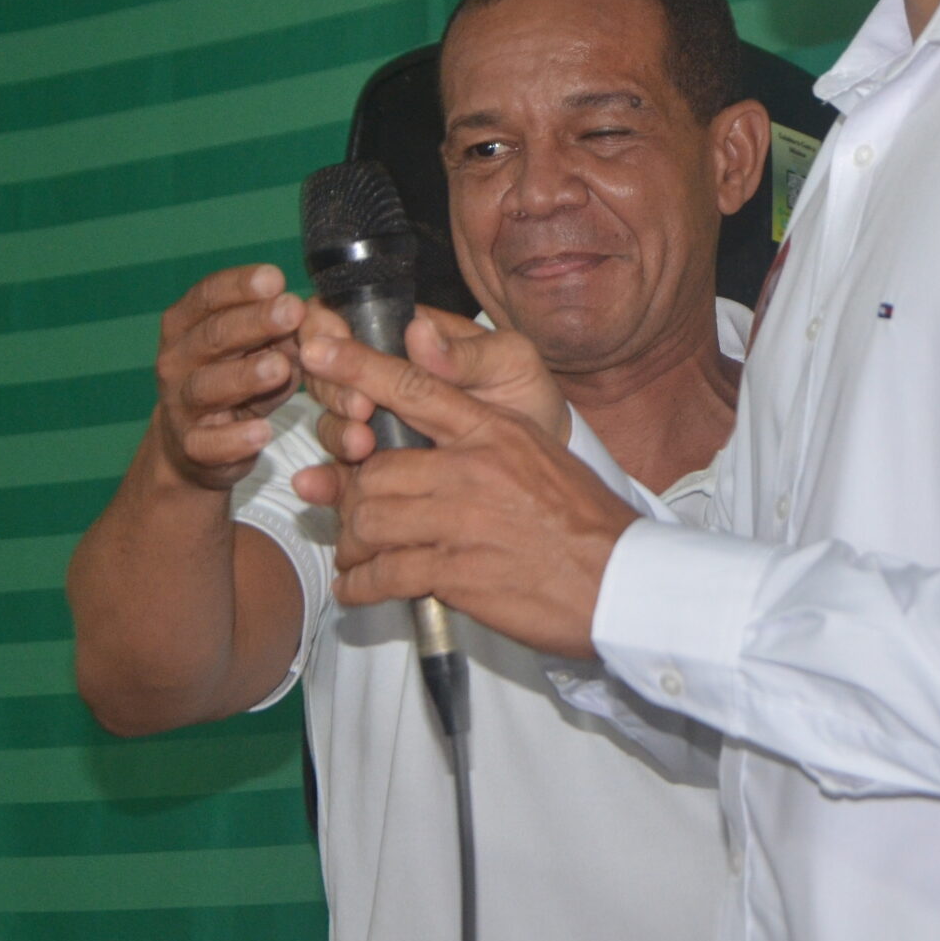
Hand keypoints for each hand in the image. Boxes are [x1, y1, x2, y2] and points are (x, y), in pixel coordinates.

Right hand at [150, 264, 306, 489]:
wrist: (195, 443)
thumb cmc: (234, 377)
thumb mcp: (256, 347)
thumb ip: (281, 329)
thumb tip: (314, 312)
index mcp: (185, 324)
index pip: (209, 296)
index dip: (241, 286)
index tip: (276, 277)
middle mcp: (176, 360)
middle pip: (213, 336)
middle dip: (254, 322)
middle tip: (292, 311)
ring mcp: (180, 404)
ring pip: (208, 386)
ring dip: (245, 376)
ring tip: (280, 368)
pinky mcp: (192, 447)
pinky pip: (210, 443)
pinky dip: (235, 438)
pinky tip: (262, 432)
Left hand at [291, 327, 633, 656]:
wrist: (621, 579)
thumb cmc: (581, 519)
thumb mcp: (537, 455)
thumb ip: (480, 441)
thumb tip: (428, 441)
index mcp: (495, 430)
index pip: (415, 388)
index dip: (358, 367)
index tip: (318, 349)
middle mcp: (475, 468)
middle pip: (374, 467)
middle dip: (347, 493)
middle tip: (344, 514)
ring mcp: (464, 521)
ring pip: (370, 519)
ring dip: (351, 543)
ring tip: (354, 557)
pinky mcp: (459, 573)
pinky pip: (386, 572)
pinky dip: (361, 584)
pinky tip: (358, 590)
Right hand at [304, 308, 568, 463]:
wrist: (543, 460)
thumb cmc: (526, 396)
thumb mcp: (510, 363)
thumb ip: (466, 352)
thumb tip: (418, 330)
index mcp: (405, 338)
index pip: (341, 318)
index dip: (323, 329)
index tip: (331, 346)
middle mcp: (381, 379)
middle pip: (323, 373)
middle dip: (332, 390)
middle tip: (360, 409)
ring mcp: (375, 425)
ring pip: (329, 423)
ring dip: (335, 432)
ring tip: (362, 446)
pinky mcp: (377, 471)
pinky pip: (339, 475)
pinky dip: (324, 481)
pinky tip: (318, 488)